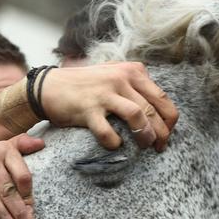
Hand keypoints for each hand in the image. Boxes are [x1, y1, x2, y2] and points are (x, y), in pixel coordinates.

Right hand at [41, 62, 178, 151]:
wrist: (49, 87)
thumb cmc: (85, 85)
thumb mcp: (114, 75)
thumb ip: (135, 86)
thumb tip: (158, 109)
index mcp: (133, 71)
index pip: (162, 98)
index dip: (169, 121)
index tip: (166, 134)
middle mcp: (121, 79)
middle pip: (153, 110)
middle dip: (161, 133)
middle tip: (159, 147)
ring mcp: (105, 93)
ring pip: (138, 117)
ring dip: (145, 136)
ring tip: (144, 147)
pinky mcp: (89, 109)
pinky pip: (109, 132)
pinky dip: (115, 143)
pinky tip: (115, 145)